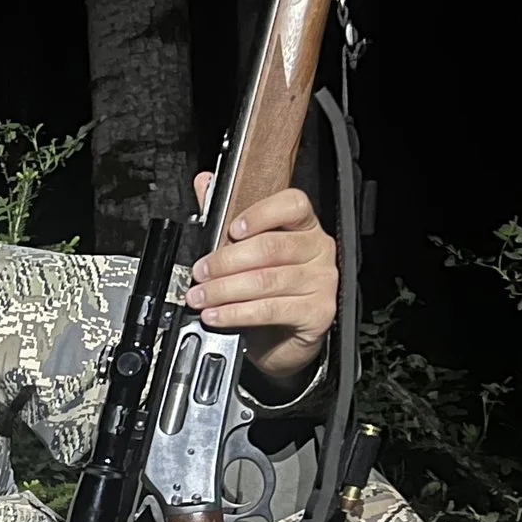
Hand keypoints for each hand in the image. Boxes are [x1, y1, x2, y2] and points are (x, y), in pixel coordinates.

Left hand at [186, 171, 336, 385]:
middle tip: (200, 272)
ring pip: (266, 280)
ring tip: (200, 297)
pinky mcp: (317, 312)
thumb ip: (226, 216)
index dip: (262, 213)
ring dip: (225, 290)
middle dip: (226, 260)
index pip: (293, 205)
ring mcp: (321, 281)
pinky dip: (237, 313)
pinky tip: (217, 315)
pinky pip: (271, 309)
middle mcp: (318, 250)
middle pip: (271, 246)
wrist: (285, 338)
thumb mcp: (247, 253)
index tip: (232, 228)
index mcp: (304, 227)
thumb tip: (204, 183)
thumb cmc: (268, 290)